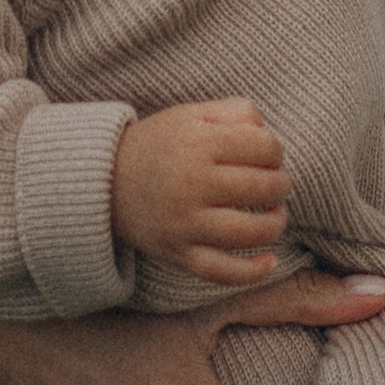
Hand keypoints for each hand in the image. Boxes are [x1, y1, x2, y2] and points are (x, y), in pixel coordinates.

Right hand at [112, 98, 289, 284]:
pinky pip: (222, 271)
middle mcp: (191, 184)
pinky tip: (270, 261)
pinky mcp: (178, 253)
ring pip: (250, 232)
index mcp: (198, 144)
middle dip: (280, 185)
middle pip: (264, 188)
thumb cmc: (160, 145)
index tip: (266, 156)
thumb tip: (267, 133)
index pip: (264, 148)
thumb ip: (235, 112)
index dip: (275, 151)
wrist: (104, 182)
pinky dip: (252, 272)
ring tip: (273, 214)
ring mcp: (184, 223)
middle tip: (274, 183)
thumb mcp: (192, 115)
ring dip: (275, 223)